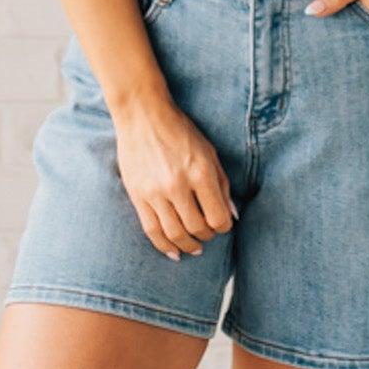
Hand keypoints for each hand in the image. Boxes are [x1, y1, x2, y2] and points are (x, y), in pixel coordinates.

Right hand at [113, 95, 237, 260]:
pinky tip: (173, 252)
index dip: (224, 227)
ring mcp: (155, 192)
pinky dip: (164, 246)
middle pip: (197, 228)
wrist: (142, 116)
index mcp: (200, 172)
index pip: (218, 217)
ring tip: (194, 247)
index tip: (222, 224)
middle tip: (208, 234)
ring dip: (187, 246)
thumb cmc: (181, 132)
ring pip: (174, 234)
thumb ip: (222, 185)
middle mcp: (178, 185)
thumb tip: (231, 215)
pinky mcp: (137, 196)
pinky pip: (151, 230)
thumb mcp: (210, 153)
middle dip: (207, 236)